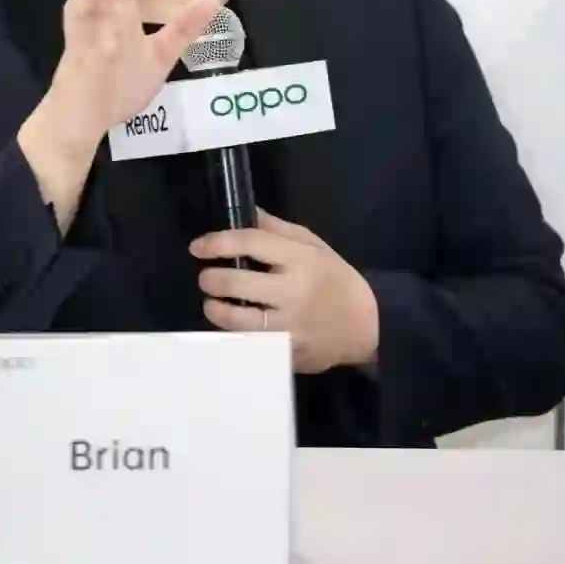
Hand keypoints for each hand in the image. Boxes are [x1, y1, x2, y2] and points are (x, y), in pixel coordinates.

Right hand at [19, 0, 220, 229]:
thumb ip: (184, 26)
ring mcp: (89, 38)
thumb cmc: (116, 84)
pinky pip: (89, 47)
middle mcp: (101, 16)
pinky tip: (106, 24)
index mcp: (119, 10)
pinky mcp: (84, 64)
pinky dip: (95, 32)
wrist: (84, 121)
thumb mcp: (161, 54)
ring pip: (88, 5)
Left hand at [190, 209, 379, 374]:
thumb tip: (247, 212)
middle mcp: (292, 291)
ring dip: (216, 310)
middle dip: (211, 278)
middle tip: (205, 277)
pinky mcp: (287, 351)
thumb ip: (278, 229)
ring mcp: (289, 325)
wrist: (366, 326)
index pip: (251, 243)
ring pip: (238, 320)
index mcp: (300, 259)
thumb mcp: (314, 246)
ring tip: (212, 303)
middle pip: (237, 283)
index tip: (198, 246)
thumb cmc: (337, 279)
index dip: (219, 242)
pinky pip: (251, 344)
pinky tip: (230, 327)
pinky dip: (234, 335)